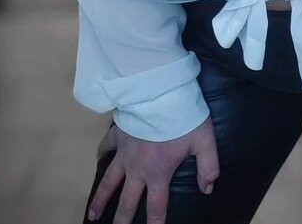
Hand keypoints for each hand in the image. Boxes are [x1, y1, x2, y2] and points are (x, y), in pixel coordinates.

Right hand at [87, 115, 219, 223]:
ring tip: (93, 214)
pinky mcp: (118, 133)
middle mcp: (137, 168)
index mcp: (158, 173)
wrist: (158, 91)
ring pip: (110, 180)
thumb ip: (208, 166)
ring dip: (101, 198)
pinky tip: (97, 159)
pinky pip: (106, 145)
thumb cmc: (182, 116)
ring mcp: (124, 151)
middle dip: (122, 219)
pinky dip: (101, 153)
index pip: (156, 207)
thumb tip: (207, 189)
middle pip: (127, 201)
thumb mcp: (204, 140)